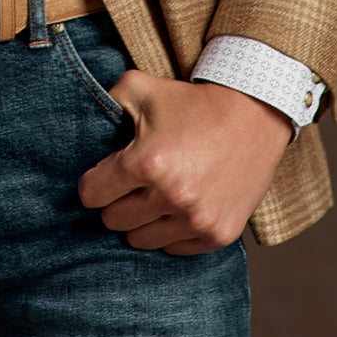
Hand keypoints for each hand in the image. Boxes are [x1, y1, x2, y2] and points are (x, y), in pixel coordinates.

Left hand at [78, 72, 292, 254]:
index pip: (92, 194)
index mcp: (147, 162)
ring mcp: (197, 219)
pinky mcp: (218, 234)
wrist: (254, 115)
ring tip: (154, 196)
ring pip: (140, 240)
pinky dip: (171, 231)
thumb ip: (106, 101)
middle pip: (113, 221)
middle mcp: (171, 195)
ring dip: (141, 220)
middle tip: (131, 184)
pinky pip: (174, 249)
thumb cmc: (193, 102)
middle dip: (116, 201)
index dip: (94, 183)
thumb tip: (82, 125)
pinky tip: (179, 207)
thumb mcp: (141, 87)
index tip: (104, 176)